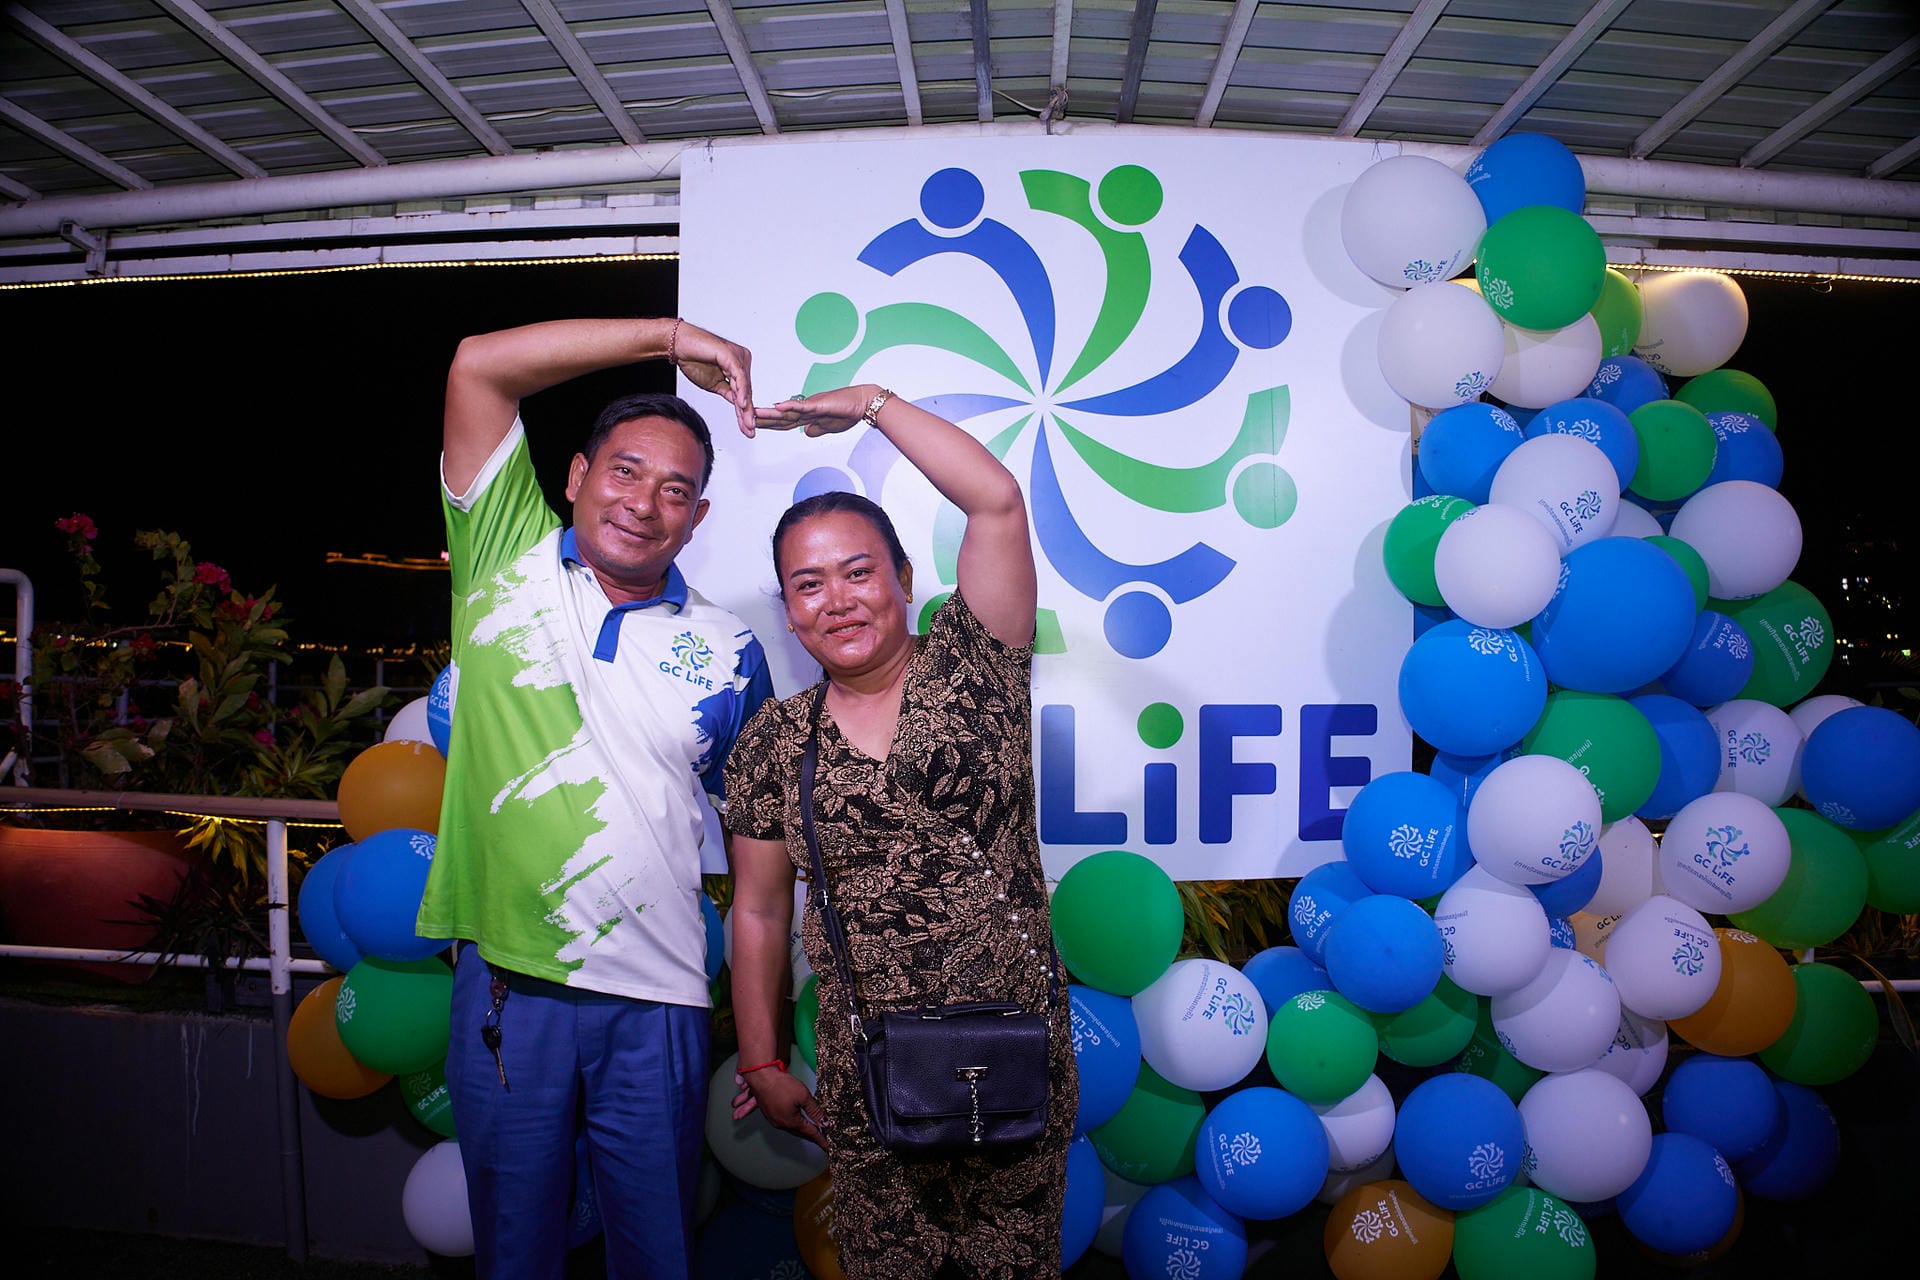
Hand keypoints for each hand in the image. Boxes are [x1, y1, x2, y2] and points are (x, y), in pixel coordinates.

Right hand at [672, 322, 754, 434]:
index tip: (747, 429)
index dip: (745, 412)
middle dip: (747, 413)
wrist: (678, 345)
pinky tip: (742, 404)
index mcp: (739, 367)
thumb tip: (739, 406)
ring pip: (745, 386)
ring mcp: (738, 357)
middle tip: (750, 431)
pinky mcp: (731, 355)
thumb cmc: (693, 359)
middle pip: (747, 392)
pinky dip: (741, 391)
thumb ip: (728, 393)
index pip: (744, 393)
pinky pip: (738, 376)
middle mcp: (742, 360)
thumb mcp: (714, 384)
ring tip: (748, 423)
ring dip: (746, 407)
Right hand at [734, 1067, 828, 1149]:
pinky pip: (784, 1123)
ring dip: (802, 1130)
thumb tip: (824, 1122)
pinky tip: (796, 1121)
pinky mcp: (769, 1114)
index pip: (811, 1133)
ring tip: (812, 1130)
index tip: (827, 1146)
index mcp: (791, 1122)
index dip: (821, 1139)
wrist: (760, 1077)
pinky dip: (793, 1124)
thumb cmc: (780, 1085)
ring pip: (792, 1129)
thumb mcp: (804, 1096)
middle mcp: (781, 1124)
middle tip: (822, 1139)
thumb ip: (815, 1111)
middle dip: (812, 1136)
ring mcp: (773, 1120)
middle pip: (801, 1133)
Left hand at [752, 385, 878, 438]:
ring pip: (786, 411)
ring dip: (770, 413)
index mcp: (807, 415)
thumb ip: (817, 429)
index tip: (753, 425)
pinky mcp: (819, 404)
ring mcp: (811, 405)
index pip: (783, 422)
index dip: (768, 424)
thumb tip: (806, 433)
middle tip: (743, 418)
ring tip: (753, 412)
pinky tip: (778, 406)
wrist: (863, 403)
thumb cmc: (849, 412)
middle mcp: (805, 408)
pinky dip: (790, 406)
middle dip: (762, 419)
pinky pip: (802, 405)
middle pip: (779, 416)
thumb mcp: (830, 426)